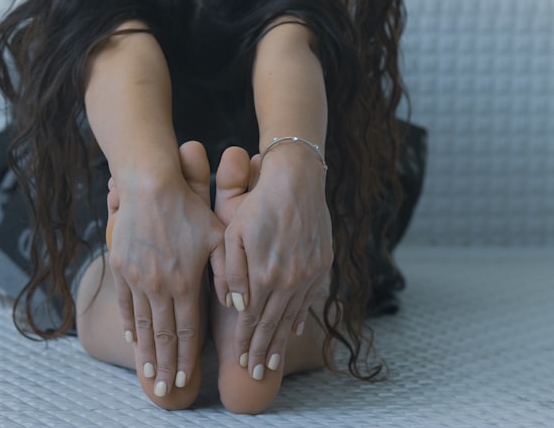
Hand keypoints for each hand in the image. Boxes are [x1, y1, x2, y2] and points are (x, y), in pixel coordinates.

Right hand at [106, 142, 226, 397]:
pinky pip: (124, 304)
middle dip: (166, 365)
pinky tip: (132, 340)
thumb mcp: (218, 237)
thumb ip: (227, 272)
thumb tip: (237, 303)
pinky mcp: (120, 267)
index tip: (186, 381)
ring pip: (141, 325)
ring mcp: (136, 278)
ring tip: (148, 374)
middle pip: (162, 336)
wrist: (150, 185)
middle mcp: (159, 286)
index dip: (187, 359)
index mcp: (185, 282)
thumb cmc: (189, 208)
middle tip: (166, 390)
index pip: (187, 331)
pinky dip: (129, 325)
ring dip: (146, 352)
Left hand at [214, 144, 332, 379]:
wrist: (297, 180)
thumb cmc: (257, 204)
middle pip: (273, 324)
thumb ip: (231, 273)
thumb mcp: (233, 234)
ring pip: (293, 315)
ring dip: (283, 340)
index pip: (252, 319)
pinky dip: (301, 316)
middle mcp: (288, 280)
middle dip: (264, 350)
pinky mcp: (322, 264)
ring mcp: (308, 274)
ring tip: (275, 361)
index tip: (241, 362)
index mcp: (263, 275)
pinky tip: (295, 328)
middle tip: (258, 373)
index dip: (246, 341)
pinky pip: (309, 298)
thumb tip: (235, 307)